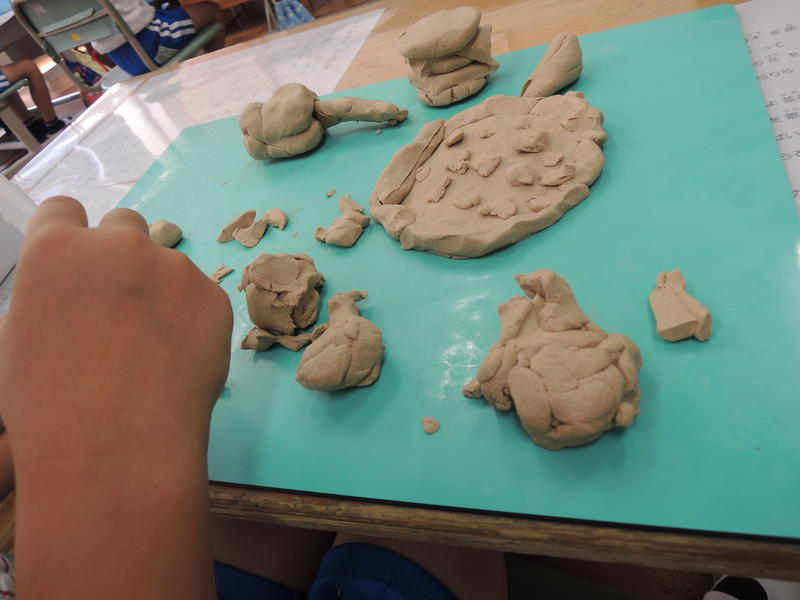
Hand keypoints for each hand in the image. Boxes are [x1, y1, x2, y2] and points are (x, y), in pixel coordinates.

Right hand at [0, 197, 230, 599]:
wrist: (114, 447)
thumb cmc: (47, 407)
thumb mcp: (23, 337)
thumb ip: (54, 294)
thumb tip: (78, 291)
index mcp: (55, 249)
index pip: (64, 210)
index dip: (72, 238)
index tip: (82, 266)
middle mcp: (118, 243)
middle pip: (124, 225)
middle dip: (122, 255)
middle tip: (123, 307)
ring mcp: (174, 267)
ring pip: (169, 263)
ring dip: (162, 288)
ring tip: (155, 347)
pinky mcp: (215, 296)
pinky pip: (202, 297)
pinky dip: (194, 318)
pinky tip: (182, 361)